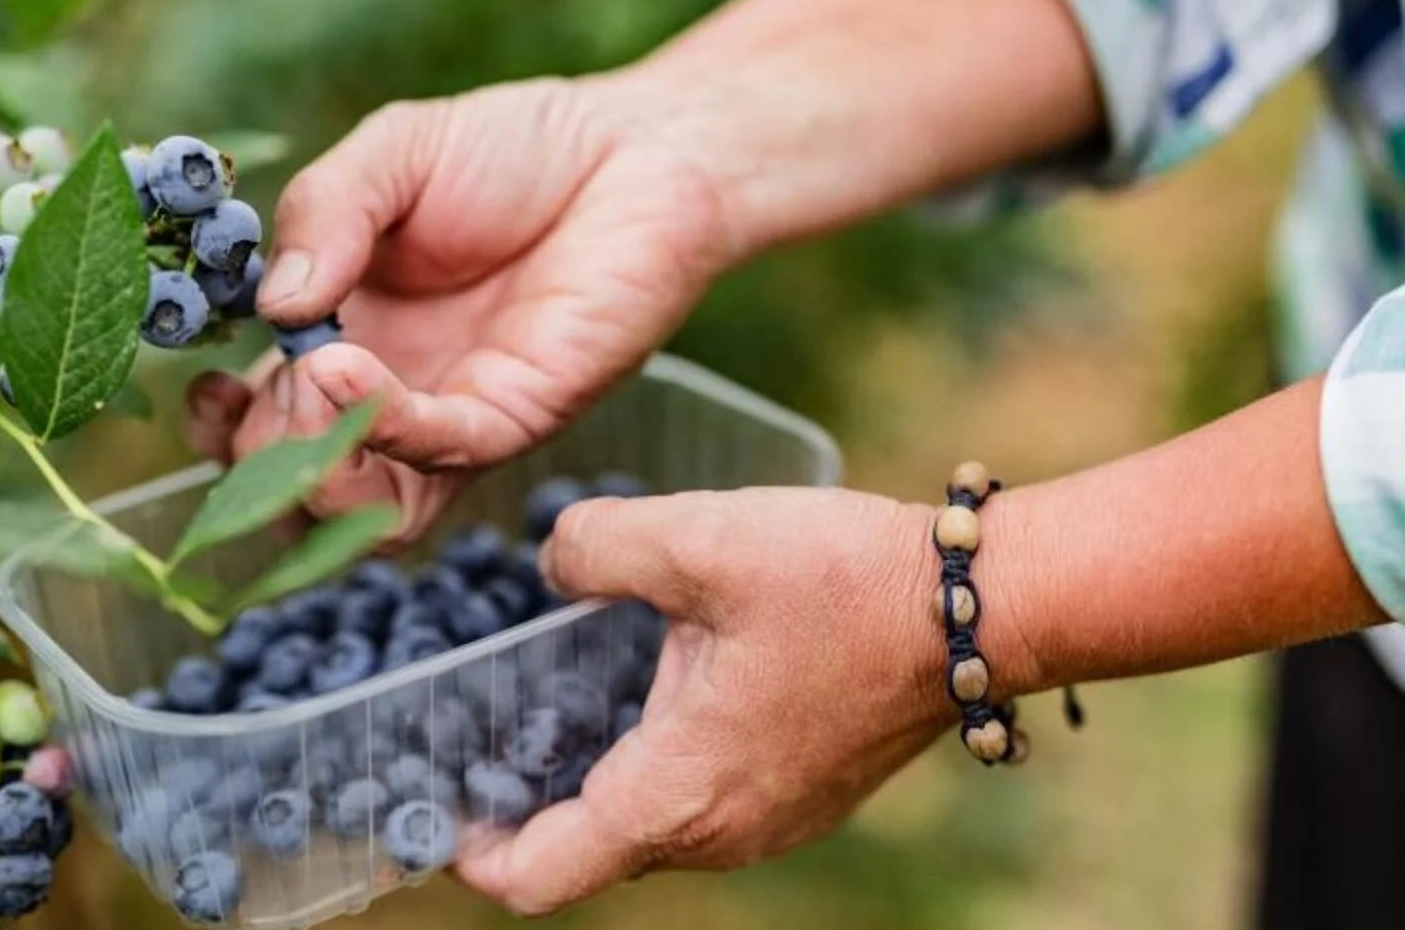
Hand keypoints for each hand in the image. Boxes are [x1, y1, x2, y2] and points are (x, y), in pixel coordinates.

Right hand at [184, 76, 735, 539]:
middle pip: (306, 491)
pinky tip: (345, 367)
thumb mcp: (389, 158)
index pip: (264, 429)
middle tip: (268, 387)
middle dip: (264, 461)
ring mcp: (455, 417)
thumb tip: (268, 305)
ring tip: (310, 380)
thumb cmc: (514, 151)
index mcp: (344, 342)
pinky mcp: (518, 417)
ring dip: (317, 468)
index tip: (208, 387)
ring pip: (371, 514)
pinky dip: (385, 426)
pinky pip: (441, 457)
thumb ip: (323, 216)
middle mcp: (394, 397)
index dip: (224, 432)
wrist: (633, 149)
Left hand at [454, 487, 1037, 914]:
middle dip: (524, 807)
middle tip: (483, 727)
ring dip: (593, 784)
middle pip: (587, 855)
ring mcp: (769, 824)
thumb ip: (596, 546)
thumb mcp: (699, 537)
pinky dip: (653, 771)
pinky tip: (649, 688)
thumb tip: (548, 563)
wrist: (981, 605)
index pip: (538, 877)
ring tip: (557, 699)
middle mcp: (720, 833)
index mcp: (678, 792)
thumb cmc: (843, 579)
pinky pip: (698, 808)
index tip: (433, 798)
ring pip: (646, 832)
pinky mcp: (800, 798)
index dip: (471, 852)